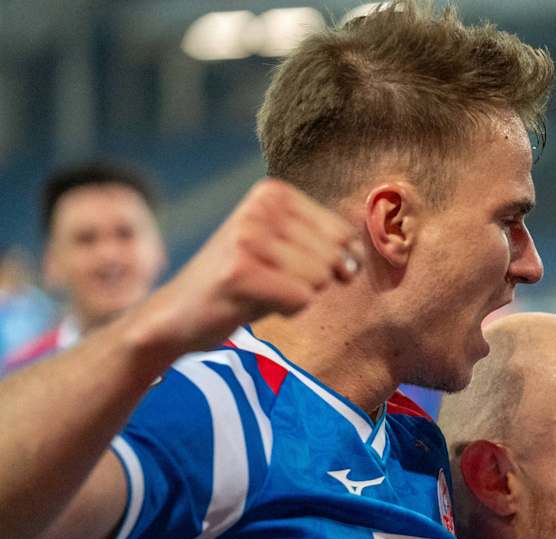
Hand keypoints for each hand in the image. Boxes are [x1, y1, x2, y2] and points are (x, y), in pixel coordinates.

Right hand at [134, 179, 362, 356]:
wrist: (179, 312)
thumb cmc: (245, 280)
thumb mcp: (285, 246)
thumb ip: (324, 241)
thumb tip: (361, 254)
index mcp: (272, 192)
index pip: (343, 233)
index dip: (332, 262)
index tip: (295, 267)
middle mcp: (258, 208)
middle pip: (333, 257)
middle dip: (312, 281)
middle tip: (273, 281)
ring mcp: (246, 237)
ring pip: (319, 279)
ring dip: (296, 295)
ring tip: (262, 289)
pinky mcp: (239, 272)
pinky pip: (301, 299)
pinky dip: (286, 310)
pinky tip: (255, 302)